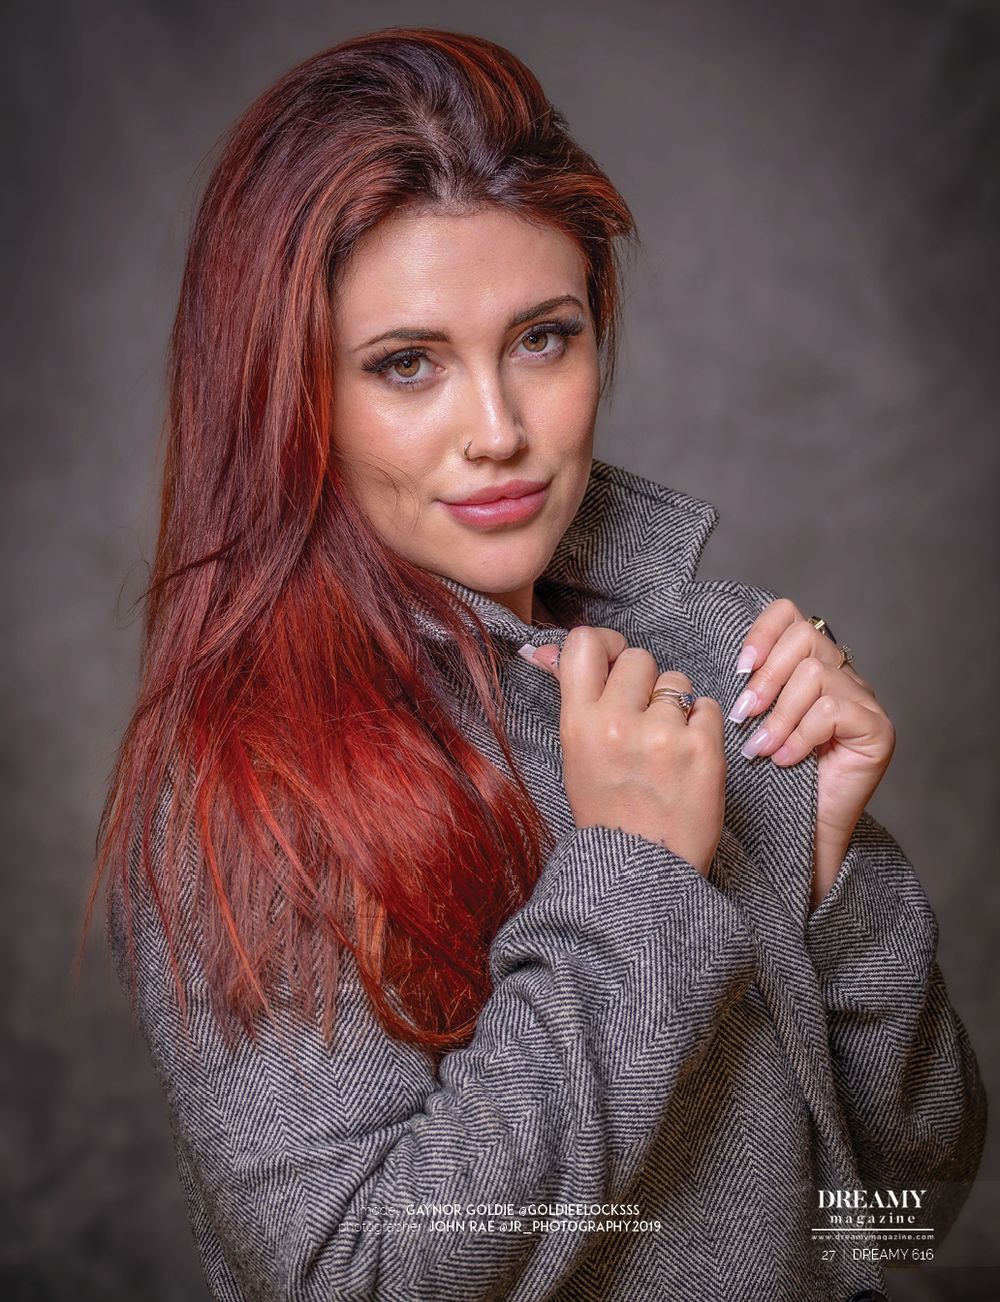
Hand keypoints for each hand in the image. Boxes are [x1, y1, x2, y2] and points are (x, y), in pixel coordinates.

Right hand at [525, 627, 726, 876]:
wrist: (645, 869)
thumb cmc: (608, 812)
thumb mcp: (576, 753)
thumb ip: (574, 699)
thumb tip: (546, 649)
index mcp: (578, 724)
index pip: (584, 644)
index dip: (605, 643)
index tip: (614, 662)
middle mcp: (617, 723)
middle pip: (639, 658)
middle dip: (645, 682)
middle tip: (643, 721)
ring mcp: (663, 734)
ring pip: (677, 681)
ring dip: (676, 706)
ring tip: (666, 747)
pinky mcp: (704, 748)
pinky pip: (708, 707)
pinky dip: (702, 728)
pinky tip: (687, 759)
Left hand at [729, 598, 895, 908]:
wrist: (798, 836)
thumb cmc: (767, 781)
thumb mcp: (748, 724)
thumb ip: (744, 688)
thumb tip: (717, 666)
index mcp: (811, 666)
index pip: (791, 616)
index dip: (762, 633)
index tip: (738, 668)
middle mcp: (844, 676)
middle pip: (806, 637)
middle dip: (767, 677)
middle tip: (745, 716)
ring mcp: (865, 701)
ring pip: (816, 674)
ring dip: (780, 715)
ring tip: (761, 748)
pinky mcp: (878, 730)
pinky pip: (832, 710)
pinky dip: (800, 735)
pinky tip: (785, 760)